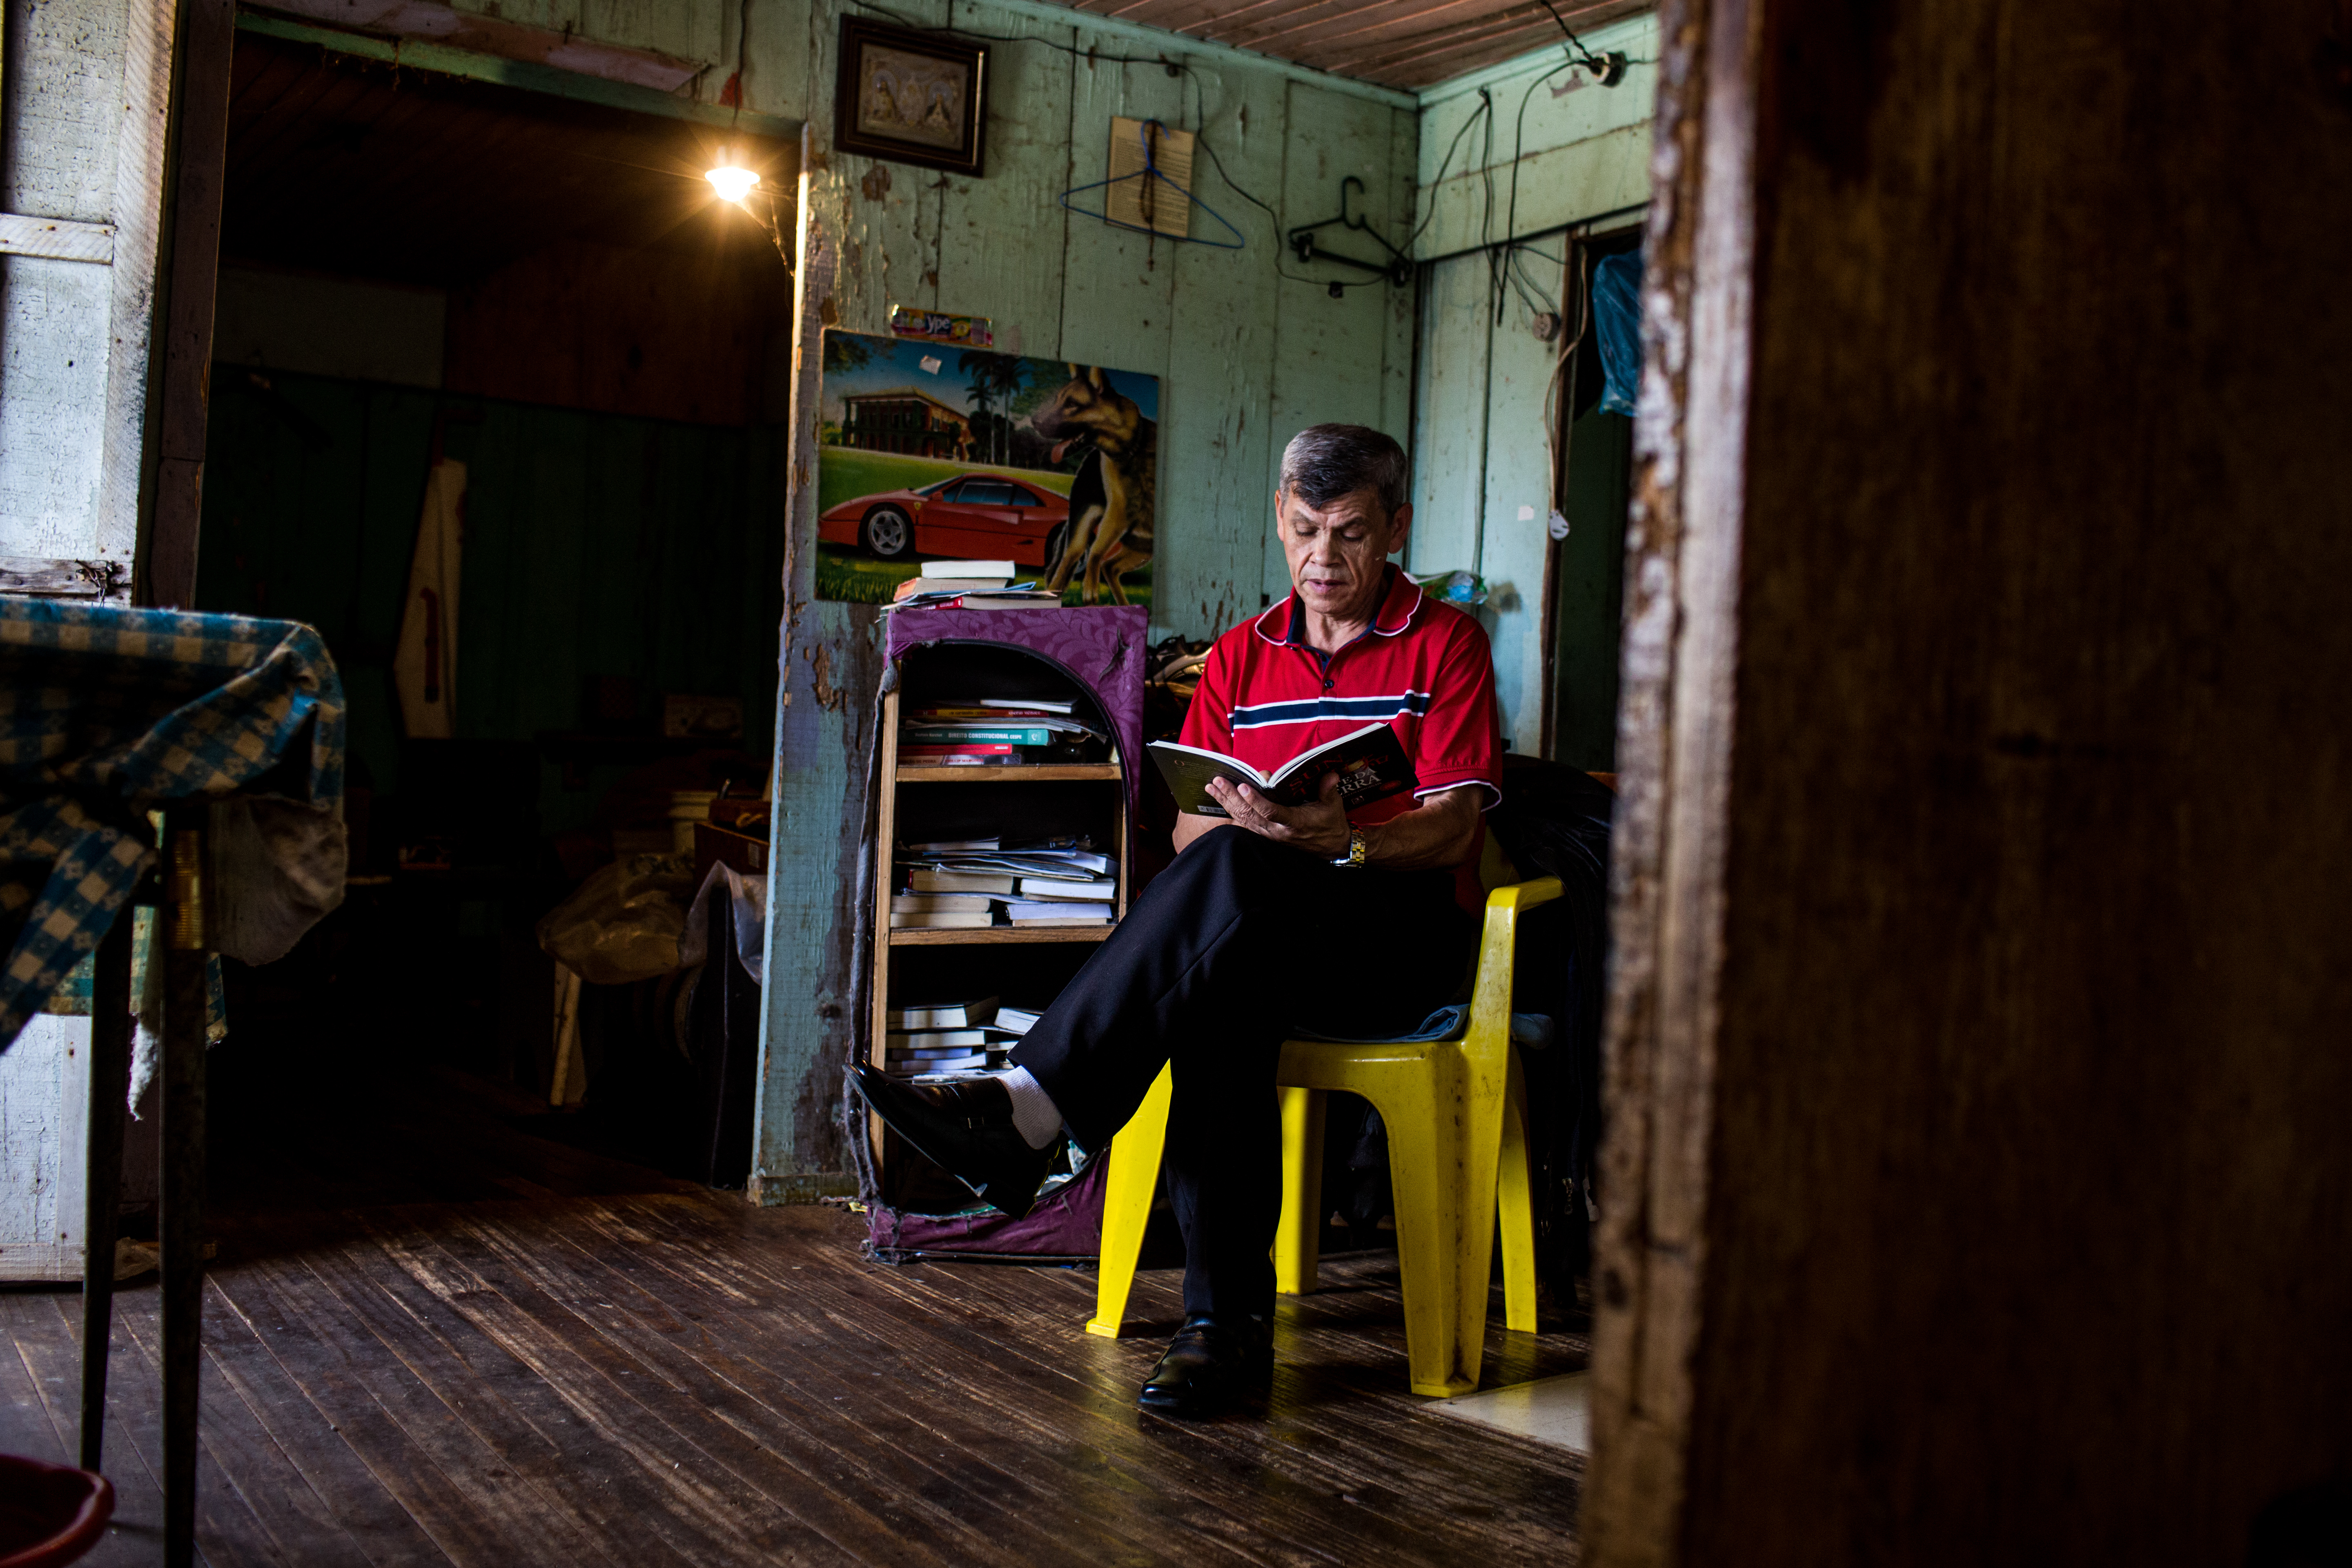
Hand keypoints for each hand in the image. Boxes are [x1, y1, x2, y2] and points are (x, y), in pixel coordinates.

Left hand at [1205, 771, 1349, 857]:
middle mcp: (1277, 831)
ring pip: (1243, 819)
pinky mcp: (1266, 835)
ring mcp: (1269, 834)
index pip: (1271, 812)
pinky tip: (1220, 800)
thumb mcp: (1333, 806)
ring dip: (1226, 802)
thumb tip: (1329, 775)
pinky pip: (1245, 823)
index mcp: (1294, 823)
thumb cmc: (1331, 824)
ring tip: (1211, 787)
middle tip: (1217, 781)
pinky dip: (1231, 810)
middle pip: (1249, 814)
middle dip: (1231, 796)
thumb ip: (1328, 790)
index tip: (1243, 786)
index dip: (1256, 800)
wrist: (1330, 848)